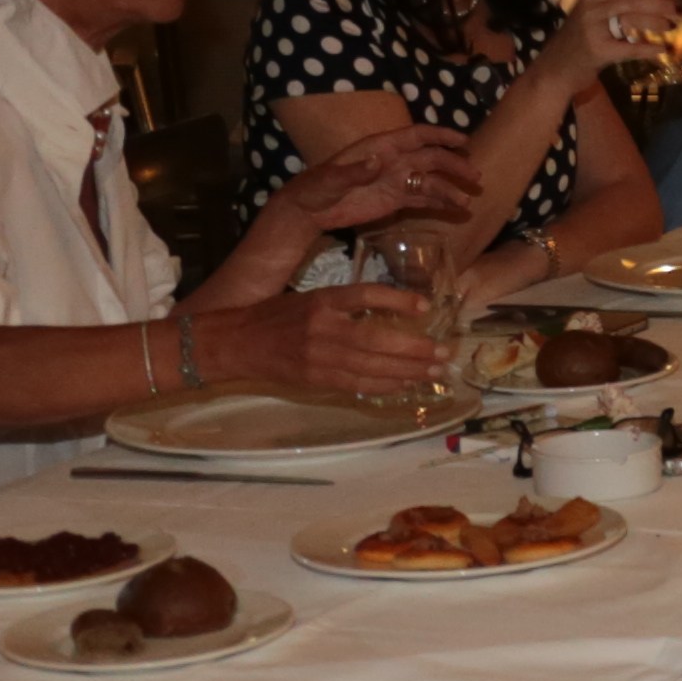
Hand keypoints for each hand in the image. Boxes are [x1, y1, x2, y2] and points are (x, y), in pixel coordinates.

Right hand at [199, 284, 441, 399]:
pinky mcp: (317, 379)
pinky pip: (357, 384)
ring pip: (371, 367)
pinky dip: (385, 386)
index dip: (397, 299)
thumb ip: (346, 304)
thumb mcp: (311, 298)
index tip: (425, 306)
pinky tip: (406, 384)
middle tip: (444, 352)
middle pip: (376, 339)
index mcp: (321, 300)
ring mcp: (320, 357)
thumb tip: (395, 310)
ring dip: (407, 371)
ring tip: (435, 372)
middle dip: (414, 349)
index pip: (365, 295)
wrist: (237, 342)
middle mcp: (322, 328)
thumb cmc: (277, 316)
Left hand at [268, 122, 478, 239]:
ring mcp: (396, 182)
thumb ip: (355, 171)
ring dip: (451, 190)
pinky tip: (457, 211)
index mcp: (381, 148)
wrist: (307, 211)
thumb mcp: (330, 179)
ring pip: (431, 182)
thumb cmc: (315, 188)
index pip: (417, 136)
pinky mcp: (395, 201)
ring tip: (467, 203)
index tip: (464, 141)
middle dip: (455, 166)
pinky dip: (441, 204)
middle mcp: (394, 161)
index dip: (442, 136)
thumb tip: (379, 162)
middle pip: (432, 159)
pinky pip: (423, 200)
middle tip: (476, 178)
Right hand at [562, 0, 681, 67]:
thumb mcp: (592, 15)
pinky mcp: (597, 50)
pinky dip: (649, 48)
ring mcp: (593, 28)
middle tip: (680, 8)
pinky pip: (629, 48)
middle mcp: (592, 7)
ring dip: (657, 21)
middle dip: (660, 2)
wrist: (554, 69)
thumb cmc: (578, 41)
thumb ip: (616, 3)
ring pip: (631, 17)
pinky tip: (663, 50)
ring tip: (674, 25)